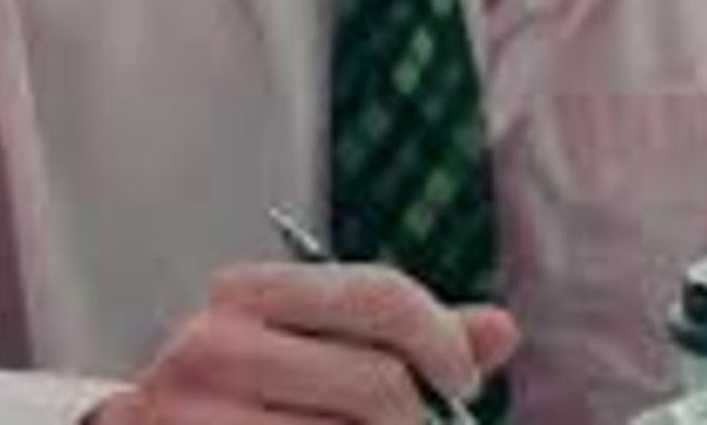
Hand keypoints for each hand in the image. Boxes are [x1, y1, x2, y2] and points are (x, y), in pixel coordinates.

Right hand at [87, 259, 518, 424]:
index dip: (441, 337)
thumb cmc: (241, 401)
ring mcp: (201, 422)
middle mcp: (213, 349)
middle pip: (379, 383)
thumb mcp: (306, 350)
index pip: (377, 294)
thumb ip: (397, 338)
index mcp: (243, 295)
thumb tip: (504, 329)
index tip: (463, 380)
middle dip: (419, 420)